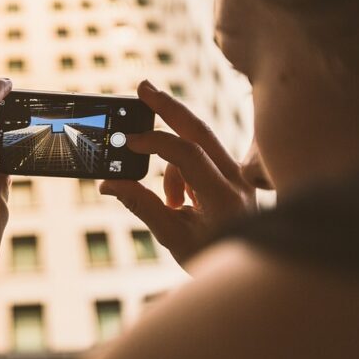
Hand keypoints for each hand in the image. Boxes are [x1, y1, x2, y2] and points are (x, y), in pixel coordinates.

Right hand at [100, 80, 255, 270]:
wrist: (249, 270)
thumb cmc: (211, 257)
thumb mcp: (173, 237)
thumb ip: (141, 205)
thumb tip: (109, 183)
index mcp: (224, 197)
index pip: (188, 154)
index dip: (155, 143)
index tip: (128, 143)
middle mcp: (238, 179)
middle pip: (200, 129)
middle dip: (168, 107)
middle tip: (142, 88)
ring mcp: (240, 174)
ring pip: (200, 142)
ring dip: (173, 160)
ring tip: (172, 204)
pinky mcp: (236, 174)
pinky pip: (203, 155)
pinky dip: (183, 168)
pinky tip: (183, 201)